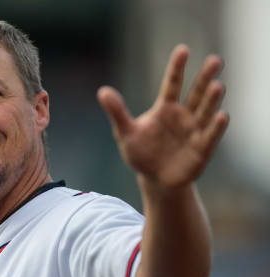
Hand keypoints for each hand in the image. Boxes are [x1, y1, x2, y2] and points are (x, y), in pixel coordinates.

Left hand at [97, 44, 228, 188]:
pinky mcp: (202, 149)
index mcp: (165, 108)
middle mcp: (183, 115)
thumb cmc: (140, 153)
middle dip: (205, 77)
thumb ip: (117, 112)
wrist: (154, 179)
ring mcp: (194, 131)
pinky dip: (215, 127)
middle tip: (216, 60)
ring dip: (211, 100)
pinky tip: (221, 115)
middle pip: (196, 93)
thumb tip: (102, 91)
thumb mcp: (126, 132)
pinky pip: (210, 136)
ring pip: (205, 111)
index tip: (183, 49)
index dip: (177, 67)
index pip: (172, 83)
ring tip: (217, 85)